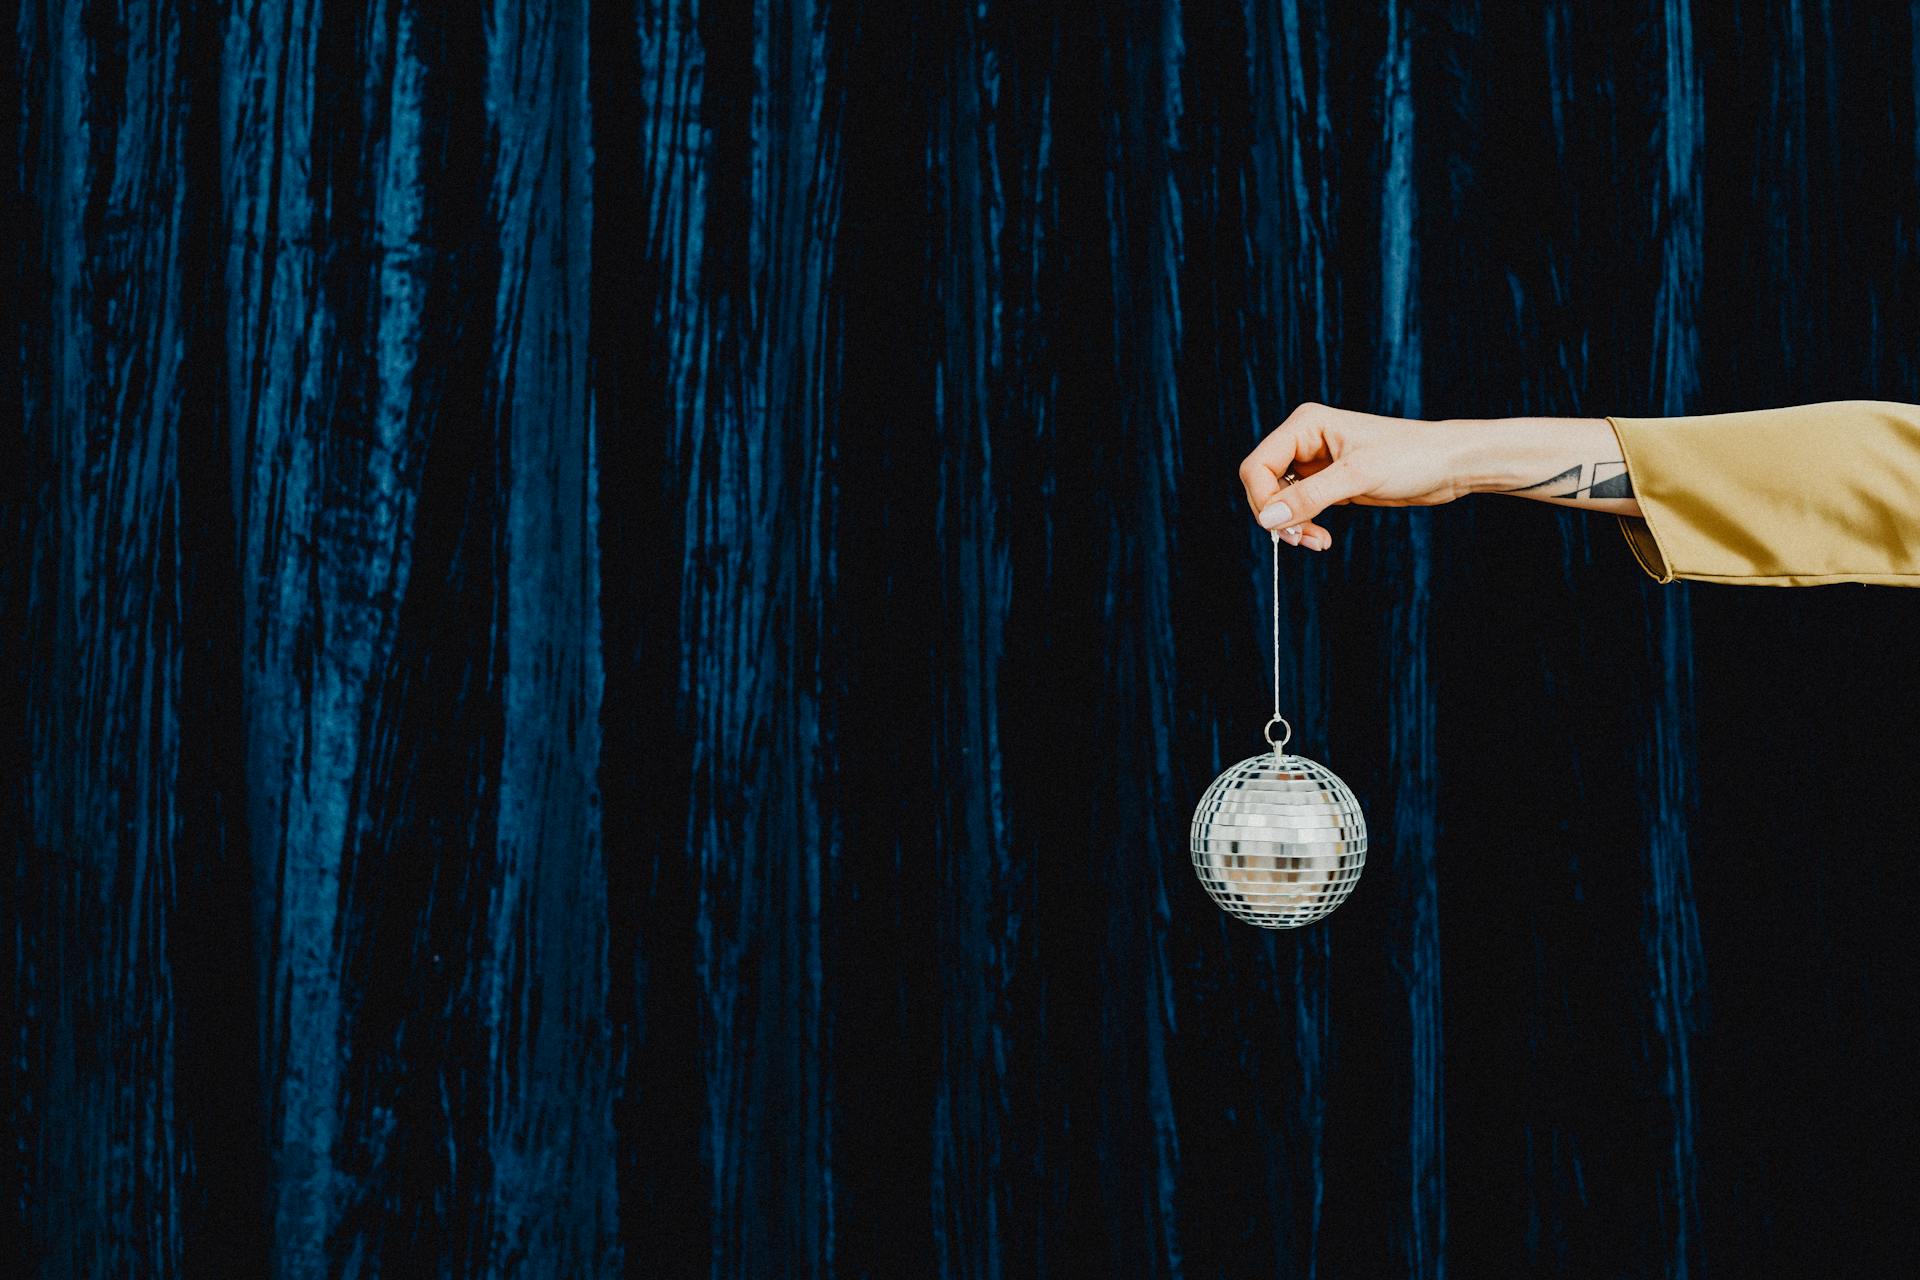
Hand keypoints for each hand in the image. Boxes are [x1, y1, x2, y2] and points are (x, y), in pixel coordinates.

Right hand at [1237, 402, 1472, 550]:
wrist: (1447, 464)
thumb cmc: (1410, 456)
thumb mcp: (1358, 476)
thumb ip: (1310, 496)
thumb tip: (1268, 518)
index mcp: (1305, 425)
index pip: (1258, 466)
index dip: (1262, 499)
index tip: (1283, 527)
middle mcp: (1304, 441)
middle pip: (1263, 485)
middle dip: (1278, 515)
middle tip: (1302, 539)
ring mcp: (1315, 463)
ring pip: (1279, 500)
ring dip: (1292, 525)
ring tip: (1317, 542)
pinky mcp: (1327, 483)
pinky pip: (1300, 508)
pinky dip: (1305, 525)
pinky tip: (1322, 539)